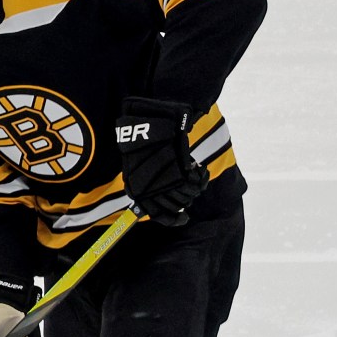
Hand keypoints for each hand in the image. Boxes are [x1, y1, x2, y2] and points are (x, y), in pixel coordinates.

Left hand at [115, 96, 208, 225]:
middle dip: (186, 197)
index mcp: (136, 187)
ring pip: (186, 196)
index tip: (185, 219)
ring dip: (194, 186)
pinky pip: (195, 183)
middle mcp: (147, 187)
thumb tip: (161, 203)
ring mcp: (162, 179)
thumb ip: (151, 181)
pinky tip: (199, 168)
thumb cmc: (147, 140)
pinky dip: (201, 178)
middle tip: (190, 184)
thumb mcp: (141, 163)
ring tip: (194, 172)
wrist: (152, 117)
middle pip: (176, 205)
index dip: (172, 219)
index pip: (156, 213)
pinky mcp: (178, 169)